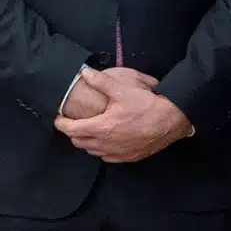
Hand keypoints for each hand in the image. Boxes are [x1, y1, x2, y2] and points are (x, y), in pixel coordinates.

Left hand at [53, 67, 189, 162]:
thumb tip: (83, 72)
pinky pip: (107, 157)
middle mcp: (105, 144)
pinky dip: (101, 149)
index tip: (58, 118)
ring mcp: (117, 153)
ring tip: (89, 130)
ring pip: (92, 151)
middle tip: (74, 122)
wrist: (172, 121)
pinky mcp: (128, 158)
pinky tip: (107, 140)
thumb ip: (100, 81)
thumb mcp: (122, 90)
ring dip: (87, 142)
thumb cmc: (146, 105)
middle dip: (73, 132)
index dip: (61, 123)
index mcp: (100, 128)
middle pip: (79, 142)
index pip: (71, 130)